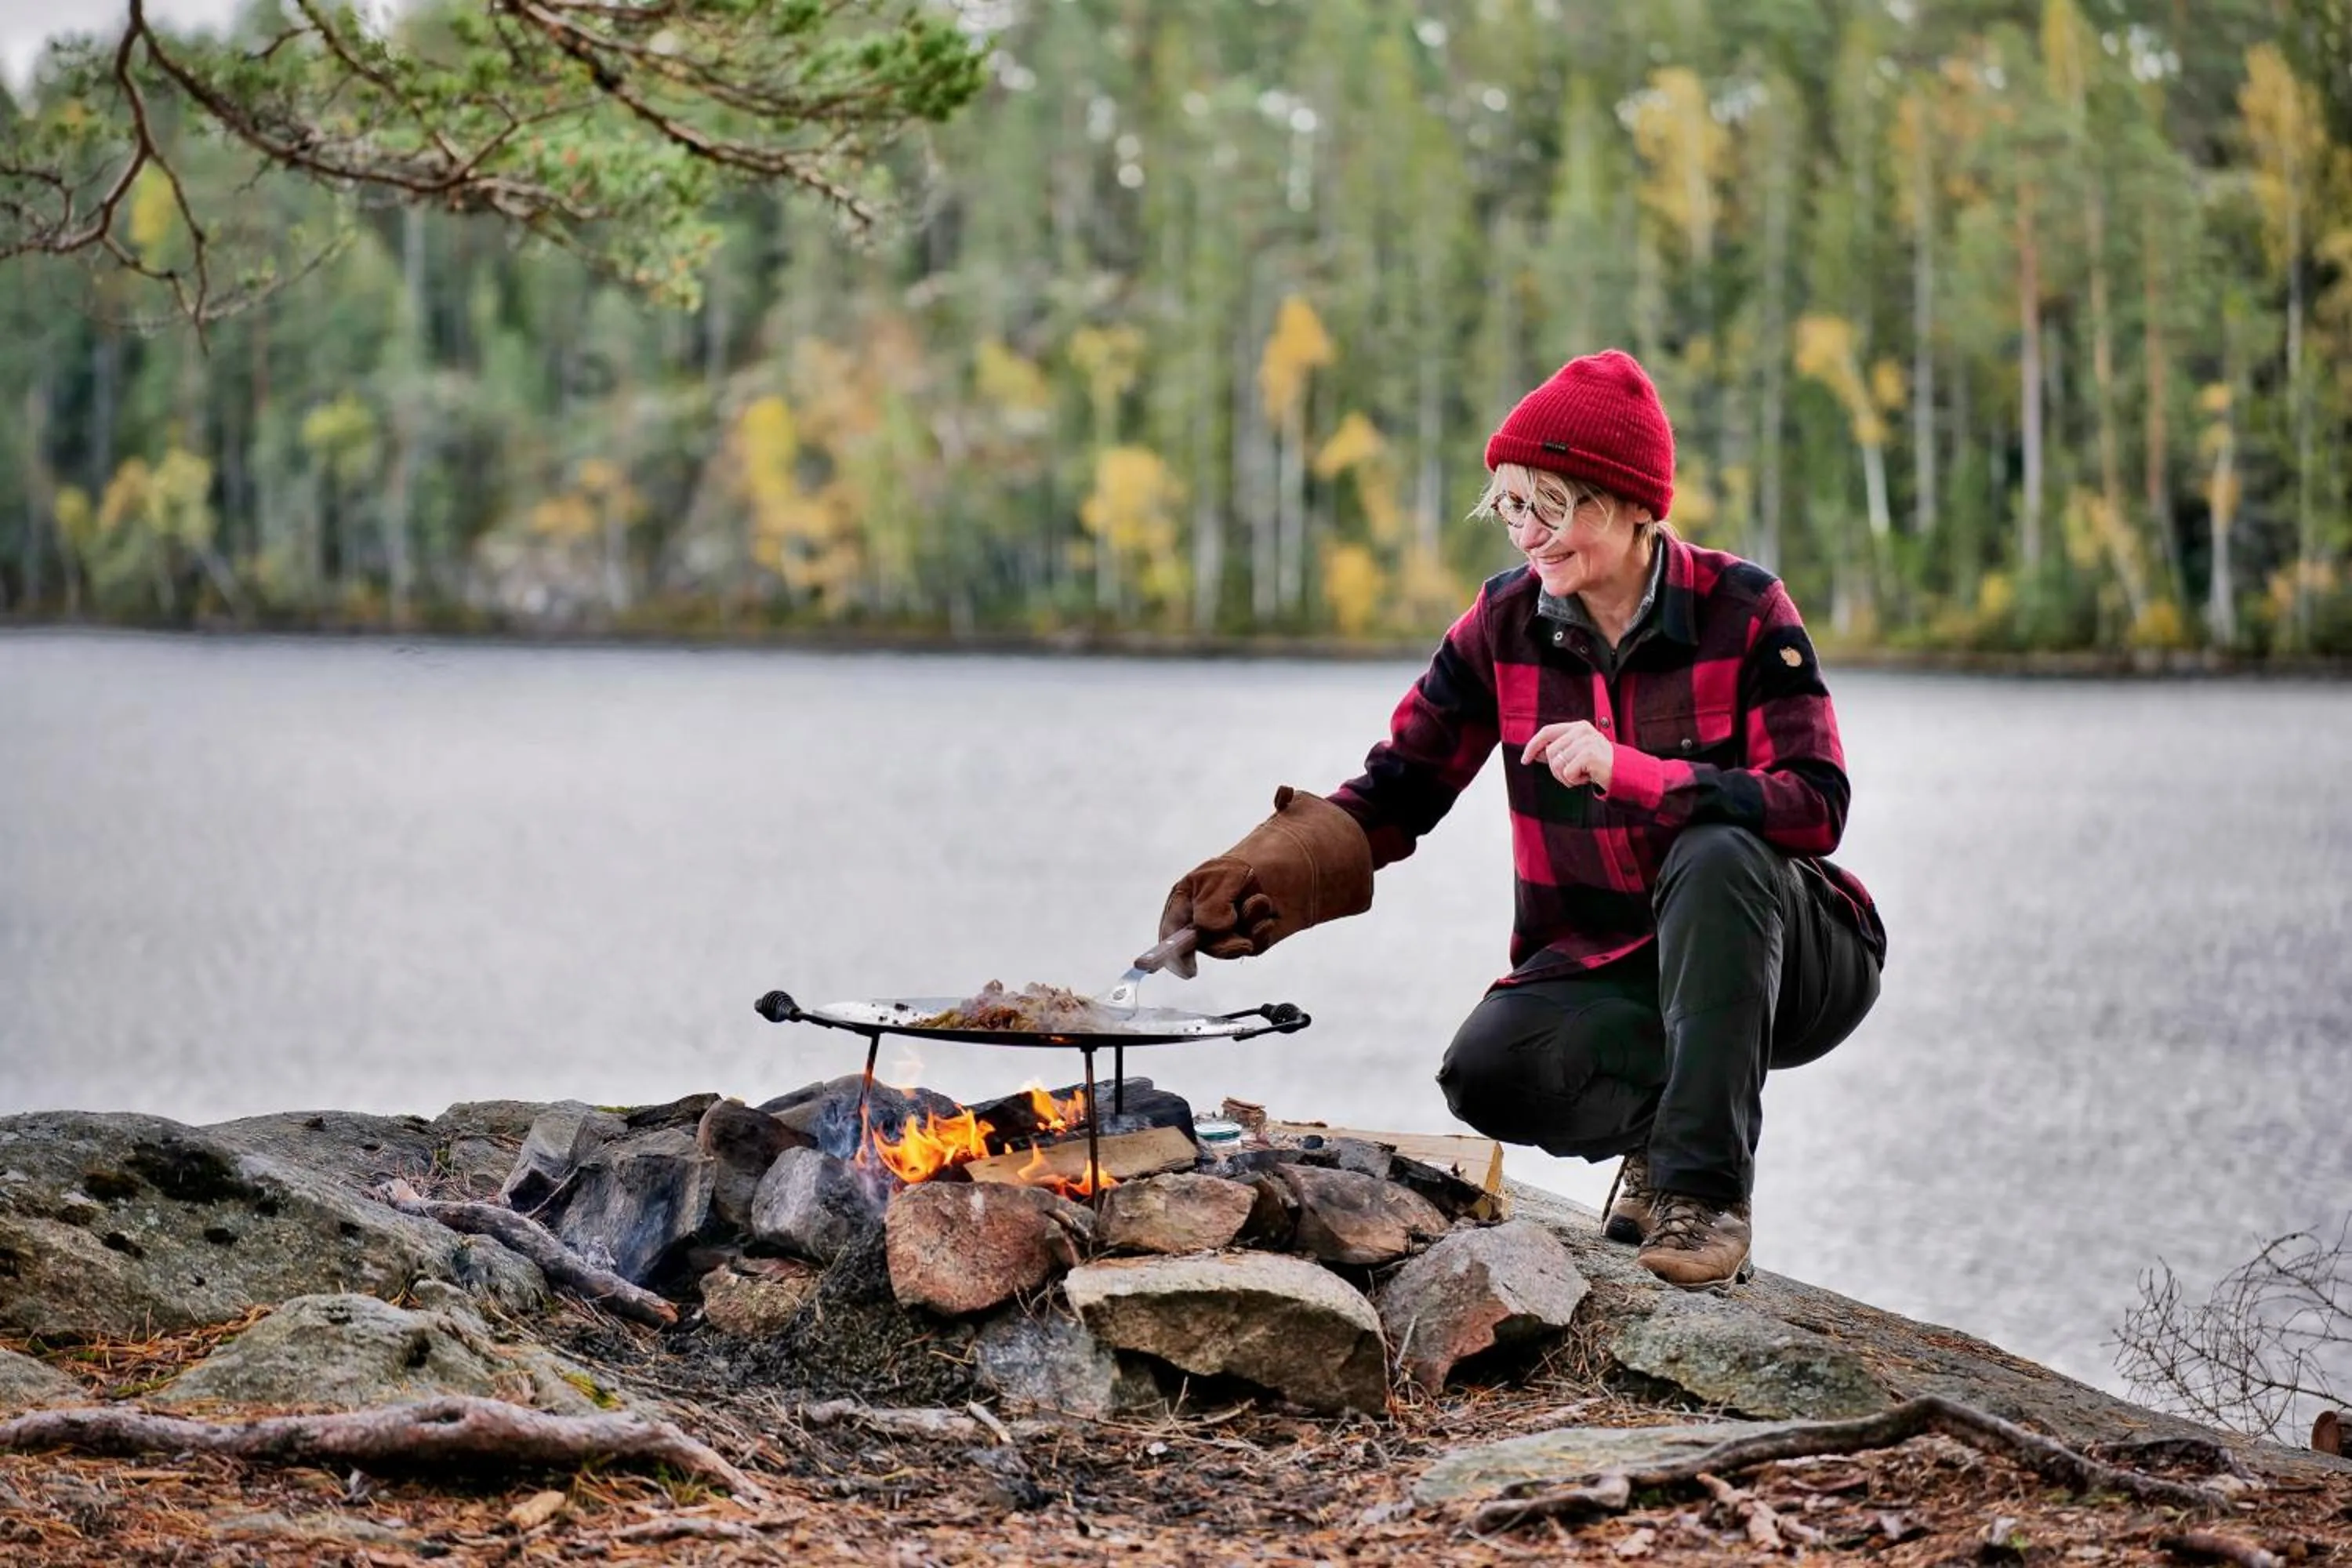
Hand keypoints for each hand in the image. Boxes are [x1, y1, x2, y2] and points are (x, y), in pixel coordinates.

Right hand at [1160, 857, 1276, 959]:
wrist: (1289, 864)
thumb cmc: (1250, 863)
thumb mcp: (1224, 875)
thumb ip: (1210, 905)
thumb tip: (1211, 929)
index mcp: (1185, 899)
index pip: (1171, 930)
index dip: (1170, 951)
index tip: (1180, 967)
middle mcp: (1202, 919)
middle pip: (1201, 945)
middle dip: (1223, 943)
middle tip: (1241, 937)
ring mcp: (1226, 932)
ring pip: (1227, 949)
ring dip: (1247, 929)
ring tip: (1259, 901)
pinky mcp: (1249, 940)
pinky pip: (1252, 948)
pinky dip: (1262, 932)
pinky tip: (1268, 916)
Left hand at [1522, 720, 1614, 791]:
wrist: (1624, 773)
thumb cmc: (1598, 765)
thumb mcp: (1576, 754)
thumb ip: (1558, 750)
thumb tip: (1535, 753)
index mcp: (1577, 727)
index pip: (1546, 731)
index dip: (1532, 746)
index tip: (1525, 760)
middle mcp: (1581, 730)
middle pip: (1550, 752)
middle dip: (1555, 770)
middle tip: (1571, 775)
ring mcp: (1586, 741)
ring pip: (1557, 764)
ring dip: (1566, 776)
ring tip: (1581, 774)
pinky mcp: (1589, 755)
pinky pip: (1567, 773)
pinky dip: (1574, 781)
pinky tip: (1588, 777)